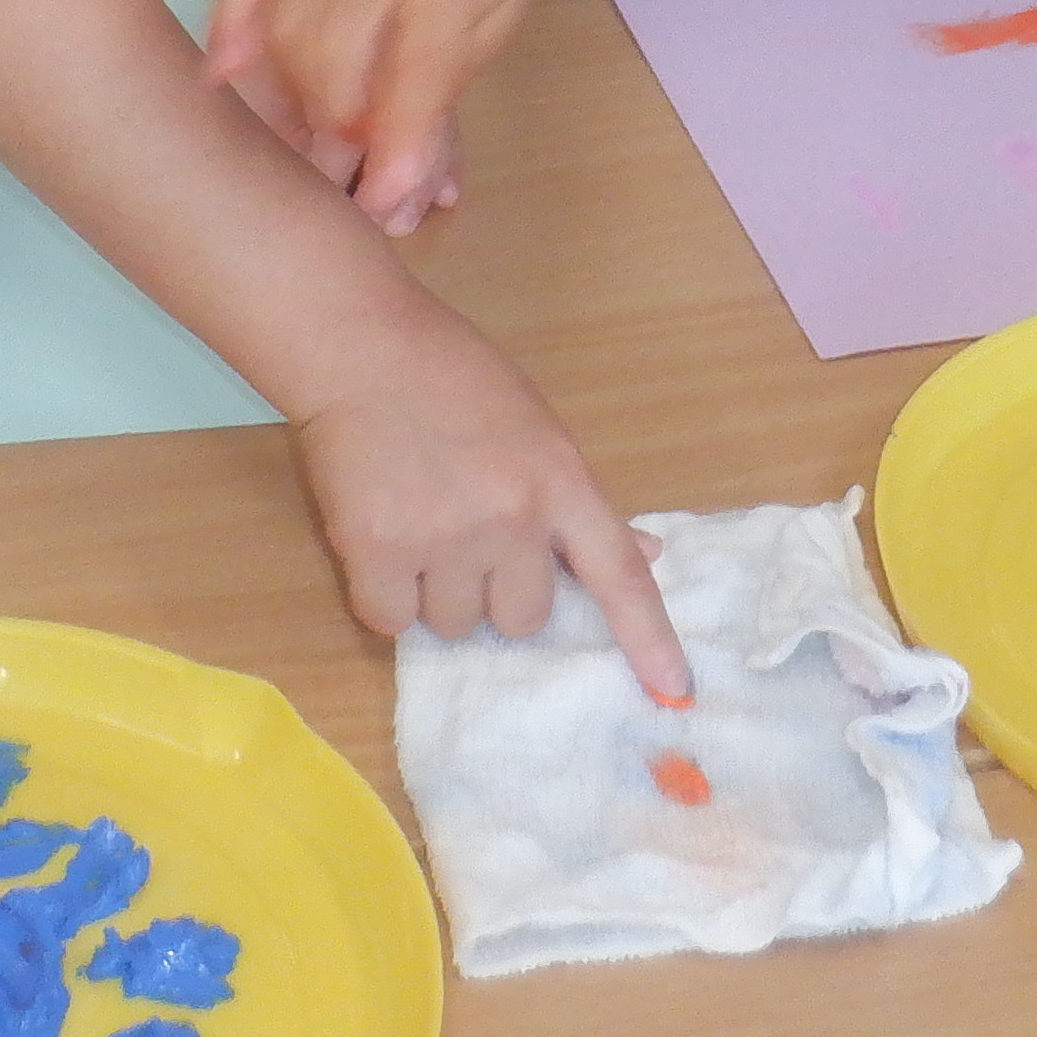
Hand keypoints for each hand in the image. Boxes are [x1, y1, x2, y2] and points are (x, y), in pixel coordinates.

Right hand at [203, 0, 537, 231]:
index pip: (419, 70)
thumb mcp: (496, 19)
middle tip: (353, 155)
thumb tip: (404, 176)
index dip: (399, 141)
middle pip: (337, 54)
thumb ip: (444, 85)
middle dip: (341, 121)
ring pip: (287, 29)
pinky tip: (220, 75)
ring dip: (297, 91)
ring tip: (321, 117)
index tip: (382, 203)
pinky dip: (229, 31)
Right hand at [293, 303, 690, 703]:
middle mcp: (511, 518)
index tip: (674, 689)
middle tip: (467, 535)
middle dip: (497, 590)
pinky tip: (379, 540)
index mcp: (561, 482)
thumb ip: (580, 501)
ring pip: (457, 625)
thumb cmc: (457, 380)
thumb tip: (648, 554)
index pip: (618, 573)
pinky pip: (391, 621)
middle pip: (525, 619)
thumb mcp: (539, 430)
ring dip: (439, 594)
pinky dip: (384, 595)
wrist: (363, 348)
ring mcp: (444, 538)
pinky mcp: (375, 551)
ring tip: (417, 526)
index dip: (648, 637)